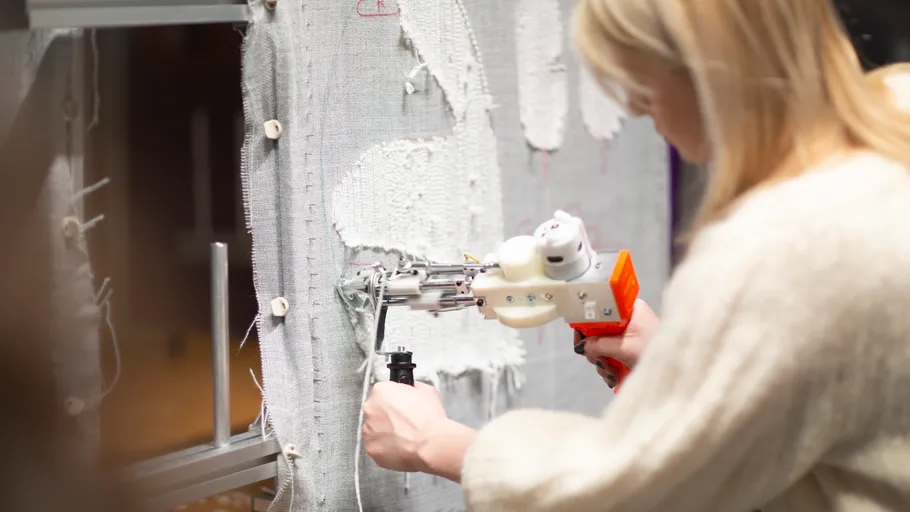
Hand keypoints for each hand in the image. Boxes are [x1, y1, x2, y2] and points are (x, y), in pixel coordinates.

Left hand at [362, 381, 476, 481]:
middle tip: (403, 422)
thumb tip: (412, 389)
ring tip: (403, 436)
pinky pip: (376, 445)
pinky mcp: (371, 447)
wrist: (430, 444)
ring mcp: (369, 429)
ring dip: (385, 432)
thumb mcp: (426, 390)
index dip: (394, 399)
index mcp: (381, 391)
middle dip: (387, 416)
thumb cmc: (428, 419)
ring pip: (374, 429)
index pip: (382, 392)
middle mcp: (371, 409)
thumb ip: (412, 387)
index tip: (400, 405)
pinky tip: (400, 446)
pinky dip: (385, 447)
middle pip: (376, 410)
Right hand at [574, 298, 659, 385]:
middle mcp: (628, 318)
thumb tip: (581, 346)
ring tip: (612, 374)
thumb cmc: (657, 352)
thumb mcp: (625, 348)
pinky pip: (612, 353)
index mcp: (629, 308)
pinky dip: (610, 366)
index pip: (598, 310)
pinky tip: (616, 377)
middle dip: (596, 351)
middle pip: (598, 330)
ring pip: (603, 345)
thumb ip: (599, 345)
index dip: (586, 326)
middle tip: (599, 363)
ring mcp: (630, 333)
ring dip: (603, 362)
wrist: (680, 370)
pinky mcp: (631, 347)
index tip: (581, 342)